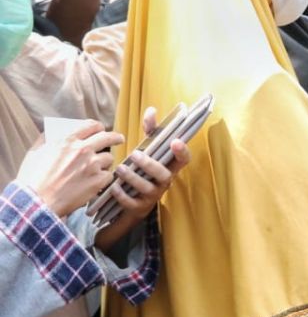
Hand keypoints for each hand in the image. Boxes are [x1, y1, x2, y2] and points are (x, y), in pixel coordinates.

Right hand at [17, 121, 123, 217]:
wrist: (37, 202)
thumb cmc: (33, 179)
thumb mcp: (35, 153)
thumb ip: (45, 139)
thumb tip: (51, 131)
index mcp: (67, 140)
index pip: (91, 125)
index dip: (98, 127)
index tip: (101, 130)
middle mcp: (83, 149)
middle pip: (109, 137)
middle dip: (116, 137)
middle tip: (119, 139)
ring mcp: (92, 165)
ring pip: (109, 158)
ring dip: (104, 163)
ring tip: (94, 170)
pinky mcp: (98, 180)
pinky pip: (109, 175)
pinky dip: (103, 178)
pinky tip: (94, 182)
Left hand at [109, 106, 191, 222]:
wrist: (134, 200)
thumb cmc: (144, 169)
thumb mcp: (148, 149)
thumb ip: (151, 130)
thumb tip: (151, 109)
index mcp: (170, 166)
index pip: (184, 160)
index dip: (182, 151)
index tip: (175, 141)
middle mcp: (165, 181)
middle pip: (164, 175)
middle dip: (150, 165)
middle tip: (134, 155)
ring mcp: (153, 195)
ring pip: (147, 188)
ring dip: (133, 178)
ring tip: (119, 169)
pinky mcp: (140, 207)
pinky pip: (132, 202)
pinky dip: (122, 195)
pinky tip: (114, 187)